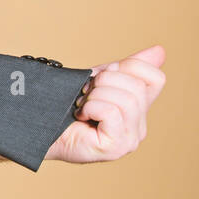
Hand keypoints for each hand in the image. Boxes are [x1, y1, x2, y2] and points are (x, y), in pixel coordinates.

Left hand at [45, 45, 165, 163]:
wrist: (38, 127)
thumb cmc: (64, 105)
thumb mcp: (98, 80)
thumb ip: (128, 67)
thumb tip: (160, 51)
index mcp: (139, 109)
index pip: (155, 78)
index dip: (127, 68)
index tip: (100, 78)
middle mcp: (139, 127)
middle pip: (137, 87)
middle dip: (104, 81)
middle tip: (84, 94)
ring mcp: (129, 140)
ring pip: (126, 99)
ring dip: (95, 96)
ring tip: (82, 106)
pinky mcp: (116, 147)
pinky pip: (112, 112)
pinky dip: (91, 107)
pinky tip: (81, 116)